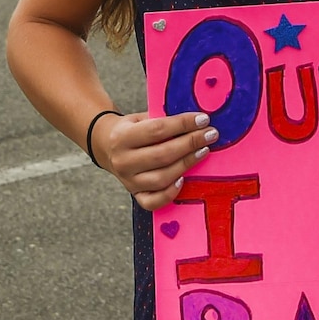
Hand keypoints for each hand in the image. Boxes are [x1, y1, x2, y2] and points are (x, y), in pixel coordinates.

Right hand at [96, 110, 218, 208]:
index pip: (157, 130)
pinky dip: (170, 193)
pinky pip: (153, 201)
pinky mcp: (134, 194)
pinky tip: (183, 179)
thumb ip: (163, 119)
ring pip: (161, 178)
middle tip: (211, 134)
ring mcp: (128, 181)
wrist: (108, 146)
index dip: (183, 124)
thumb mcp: (142, 118)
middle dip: (190, 143)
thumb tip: (196, 120)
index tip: (203, 119)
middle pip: (162, 155)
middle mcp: (123, 161)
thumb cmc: (133, 129)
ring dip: (187, 164)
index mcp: (122, 137)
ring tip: (203, 151)